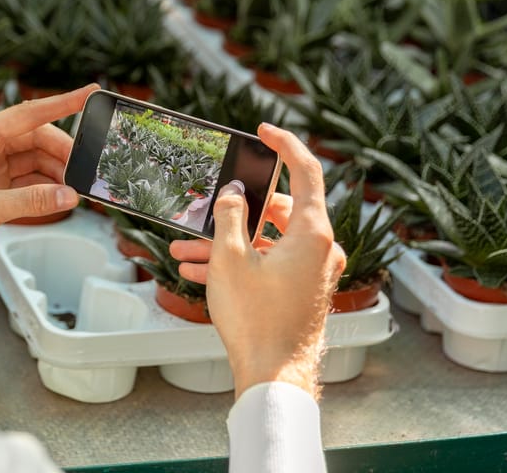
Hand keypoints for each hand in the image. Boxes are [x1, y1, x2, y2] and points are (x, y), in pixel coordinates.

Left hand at [0, 84, 98, 282]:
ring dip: (56, 174)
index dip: (63, 103)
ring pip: (34, 164)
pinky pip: (26, 185)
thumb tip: (66, 195)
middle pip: (36, 140)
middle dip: (63, 153)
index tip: (90, 94)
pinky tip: (59, 199)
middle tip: (87, 169)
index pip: (29, 114)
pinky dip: (44, 192)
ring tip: (77, 187)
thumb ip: (27, 201)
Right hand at [170, 124, 344, 400]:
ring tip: (185, 249)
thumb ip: (229, 215)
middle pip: (277, 209)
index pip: (306, 170)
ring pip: (266, 240)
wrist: (274, 375)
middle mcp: (320, 248)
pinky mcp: (302, 289)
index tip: (264, 131)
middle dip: (233, 211)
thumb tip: (233, 194)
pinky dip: (239, 262)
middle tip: (203, 209)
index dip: (284, 144)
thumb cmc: (256, 320)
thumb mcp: (230, 258)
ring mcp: (313, 270)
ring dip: (226, 242)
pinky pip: (269, 263)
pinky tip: (199, 271)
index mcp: (313, 233)